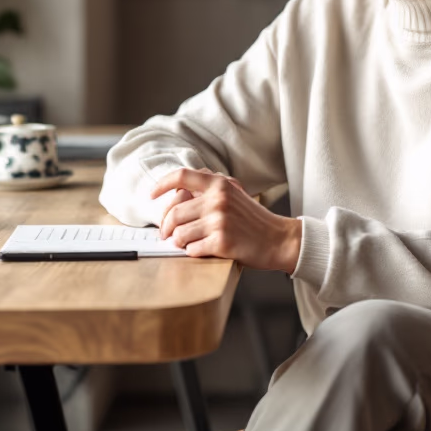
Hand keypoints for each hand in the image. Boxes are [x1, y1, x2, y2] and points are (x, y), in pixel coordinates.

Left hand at [150, 168, 301, 273]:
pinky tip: (204, 250)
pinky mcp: (221, 242)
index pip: (182, 177)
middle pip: (173, 213)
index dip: (162, 185)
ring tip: (188, 243)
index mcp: (220, 184)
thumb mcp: (235, 193)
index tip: (152, 194)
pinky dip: (194, 253)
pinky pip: (192, 250)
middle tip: (166, 234)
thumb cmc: (253, 219)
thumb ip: (210, 188)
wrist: (278, 239)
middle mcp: (218, 200)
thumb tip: (178, 193)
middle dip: (166, 227)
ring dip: (179, 242)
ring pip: (179, 235)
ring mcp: (219, 221)